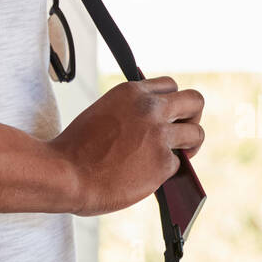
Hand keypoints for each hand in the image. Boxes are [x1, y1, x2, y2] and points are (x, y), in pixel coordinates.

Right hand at [51, 76, 203, 214]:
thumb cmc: (76, 149)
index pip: (170, 86)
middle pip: (194, 101)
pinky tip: (148, 175)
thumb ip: (131, 111)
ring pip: (196, 134)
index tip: (168, 116)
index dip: (172, 103)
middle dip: (193, 117)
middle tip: (184, 133)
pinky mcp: (163, 163)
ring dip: (190, 146)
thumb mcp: (104, 112)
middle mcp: (150, 109)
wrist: (64, 174)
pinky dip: (165, 172)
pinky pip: (178, 165)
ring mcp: (159, 136)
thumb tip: (153, 123)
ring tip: (179, 156)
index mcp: (132, 92)